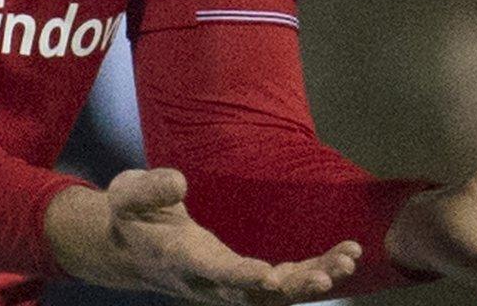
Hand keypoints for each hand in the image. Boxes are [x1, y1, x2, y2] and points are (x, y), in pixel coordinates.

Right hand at [45, 169, 359, 303]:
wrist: (132, 250)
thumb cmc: (132, 216)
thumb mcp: (126, 194)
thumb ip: (148, 189)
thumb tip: (179, 183)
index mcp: (182, 259)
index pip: (214, 272)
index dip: (241, 277)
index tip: (270, 278)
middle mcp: (210, 281)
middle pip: (255, 294)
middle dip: (293, 286)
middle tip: (329, 276)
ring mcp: (230, 285)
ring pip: (278, 293)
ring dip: (314, 278)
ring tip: (350, 259)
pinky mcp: (247, 279)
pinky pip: (286, 283)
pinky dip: (315, 272)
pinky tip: (345, 257)